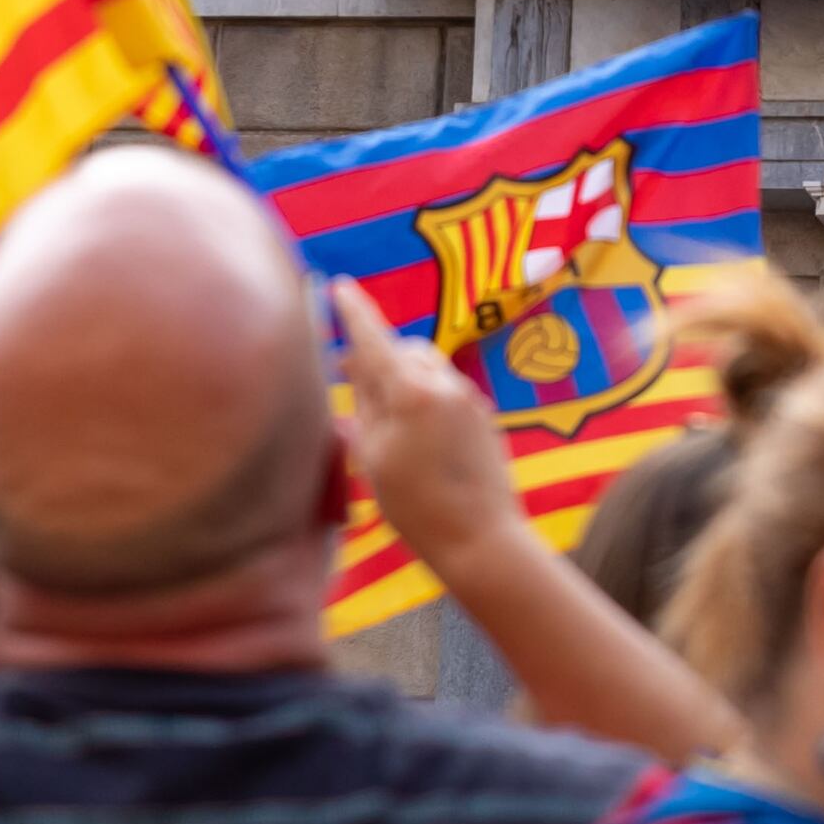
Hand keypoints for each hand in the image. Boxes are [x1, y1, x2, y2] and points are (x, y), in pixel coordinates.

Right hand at [330, 279, 536, 571]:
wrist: (481, 538)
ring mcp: (470, 397)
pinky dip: (424, 397)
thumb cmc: (415, 506)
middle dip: (380, 357)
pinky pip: (446, 390)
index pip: (374, 339)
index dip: (354, 312)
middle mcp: (445, 384)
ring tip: (386, 419)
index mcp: (412, 392)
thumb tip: (356, 363)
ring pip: (427, 368)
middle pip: (404, 350)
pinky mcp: (483, 415)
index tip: (339, 286)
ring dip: (404, 378)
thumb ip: (365, 403)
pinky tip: (417, 438)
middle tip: (352, 381)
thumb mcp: (373, 456)